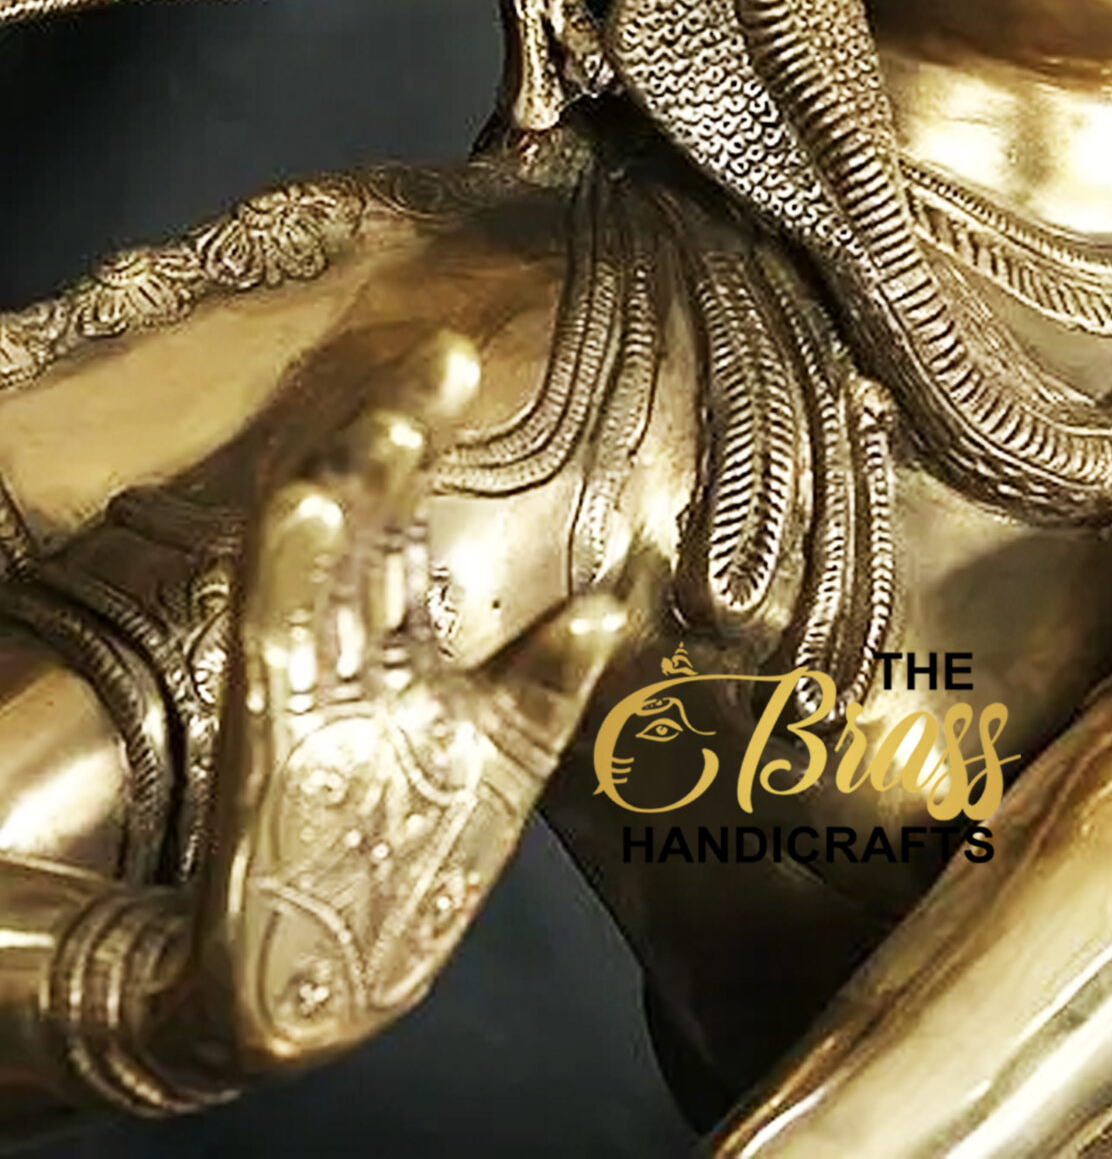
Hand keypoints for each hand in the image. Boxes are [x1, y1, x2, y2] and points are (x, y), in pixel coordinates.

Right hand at [194, 336, 621, 1071]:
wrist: (327, 982)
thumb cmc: (413, 856)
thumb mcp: (506, 750)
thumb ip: (557, 669)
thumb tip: (618, 584)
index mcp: (393, 641)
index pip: (407, 515)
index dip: (426, 436)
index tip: (456, 355)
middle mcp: (341, 647)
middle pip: (367, 520)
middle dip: (396, 435)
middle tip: (441, 355)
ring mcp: (302, 688)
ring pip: (319, 564)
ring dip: (349, 489)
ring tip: (390, 417)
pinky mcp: (268, 739)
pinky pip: (274, 642)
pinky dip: (285, 575)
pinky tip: (301, 512)